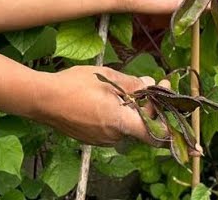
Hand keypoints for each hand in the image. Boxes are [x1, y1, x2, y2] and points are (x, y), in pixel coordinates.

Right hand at [34, 66, 158, 145]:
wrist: (42, 99)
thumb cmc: (73, 86)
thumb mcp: (106, 77)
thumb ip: (132, 84)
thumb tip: (150, 85)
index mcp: (120, 123)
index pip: (156, 134)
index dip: (169, 125)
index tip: (174, 112)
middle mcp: (113, 137)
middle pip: (140, 125)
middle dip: (147, 105)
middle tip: (147, 83)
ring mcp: (101, 139)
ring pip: (125, 125)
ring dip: (129, 108)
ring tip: (122, 87)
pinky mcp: (91, 138)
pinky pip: (111, 127)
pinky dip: (115, 114)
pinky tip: (106, 98)